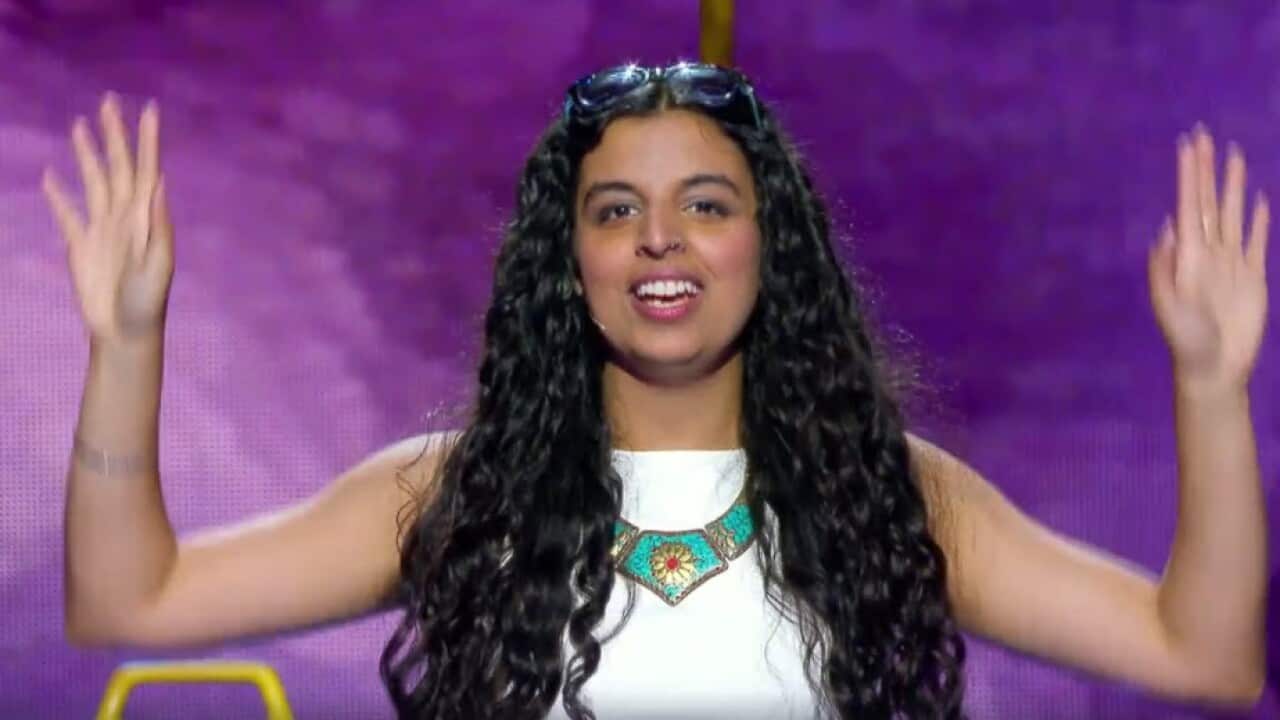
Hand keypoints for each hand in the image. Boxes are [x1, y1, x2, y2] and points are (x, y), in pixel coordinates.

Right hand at [42, 93, 172, 346]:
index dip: (148, 141)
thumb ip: (158, 223)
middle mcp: (124, 216)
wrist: (126, 330)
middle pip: (118, 166)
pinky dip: (58, 196)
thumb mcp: (159, 262)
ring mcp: (101, 228)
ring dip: (87, 154)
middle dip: (114, 135)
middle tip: (109, 102)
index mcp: (146, 217)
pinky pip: (67, 214)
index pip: (147, 169)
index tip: (150, 111)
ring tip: (80, 126)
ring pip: (93, 181)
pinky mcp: (80, 245)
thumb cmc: (149, 301)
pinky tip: (50, 177)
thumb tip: (159, 181)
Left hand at [1148, 127, 1269, 393]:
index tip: (1188, 144)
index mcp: (1187, 255)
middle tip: (1205, 135)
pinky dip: (1257, 219)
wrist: (1213, 367)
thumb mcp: (1167, 304)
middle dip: (1206, 169)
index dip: (1189, 174)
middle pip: (1208, 200)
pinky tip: (1257, 199)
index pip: (1188, 204)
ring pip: (1232, 213)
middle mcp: (1208, 252)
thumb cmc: (1186, 341)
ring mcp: (1231, 262)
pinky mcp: (1253, 276)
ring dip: (1233, 185)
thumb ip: (1164, 268)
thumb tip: (1168, 227)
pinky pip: (1256, 240)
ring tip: (1234, 155)